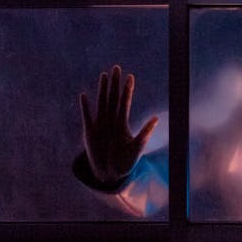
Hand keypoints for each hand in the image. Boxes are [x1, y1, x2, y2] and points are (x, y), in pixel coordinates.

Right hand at [79, 65, 158, 184]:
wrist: (110, 174)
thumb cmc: (125, 161)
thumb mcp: (137, 147)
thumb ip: (145, 133)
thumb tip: (156, 118)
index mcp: (122, 123)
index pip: (125, 102)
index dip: (128, 90)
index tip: (131, 77)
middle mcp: (111, 120)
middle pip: (113, 97)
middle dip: (115, 83)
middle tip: (117, 67)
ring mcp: (100, 125)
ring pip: (101, 102)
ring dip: (102, 89)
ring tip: (104, 75)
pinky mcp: (89, 132)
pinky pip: (87, 116)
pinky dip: (85, 107)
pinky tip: (84, 95)